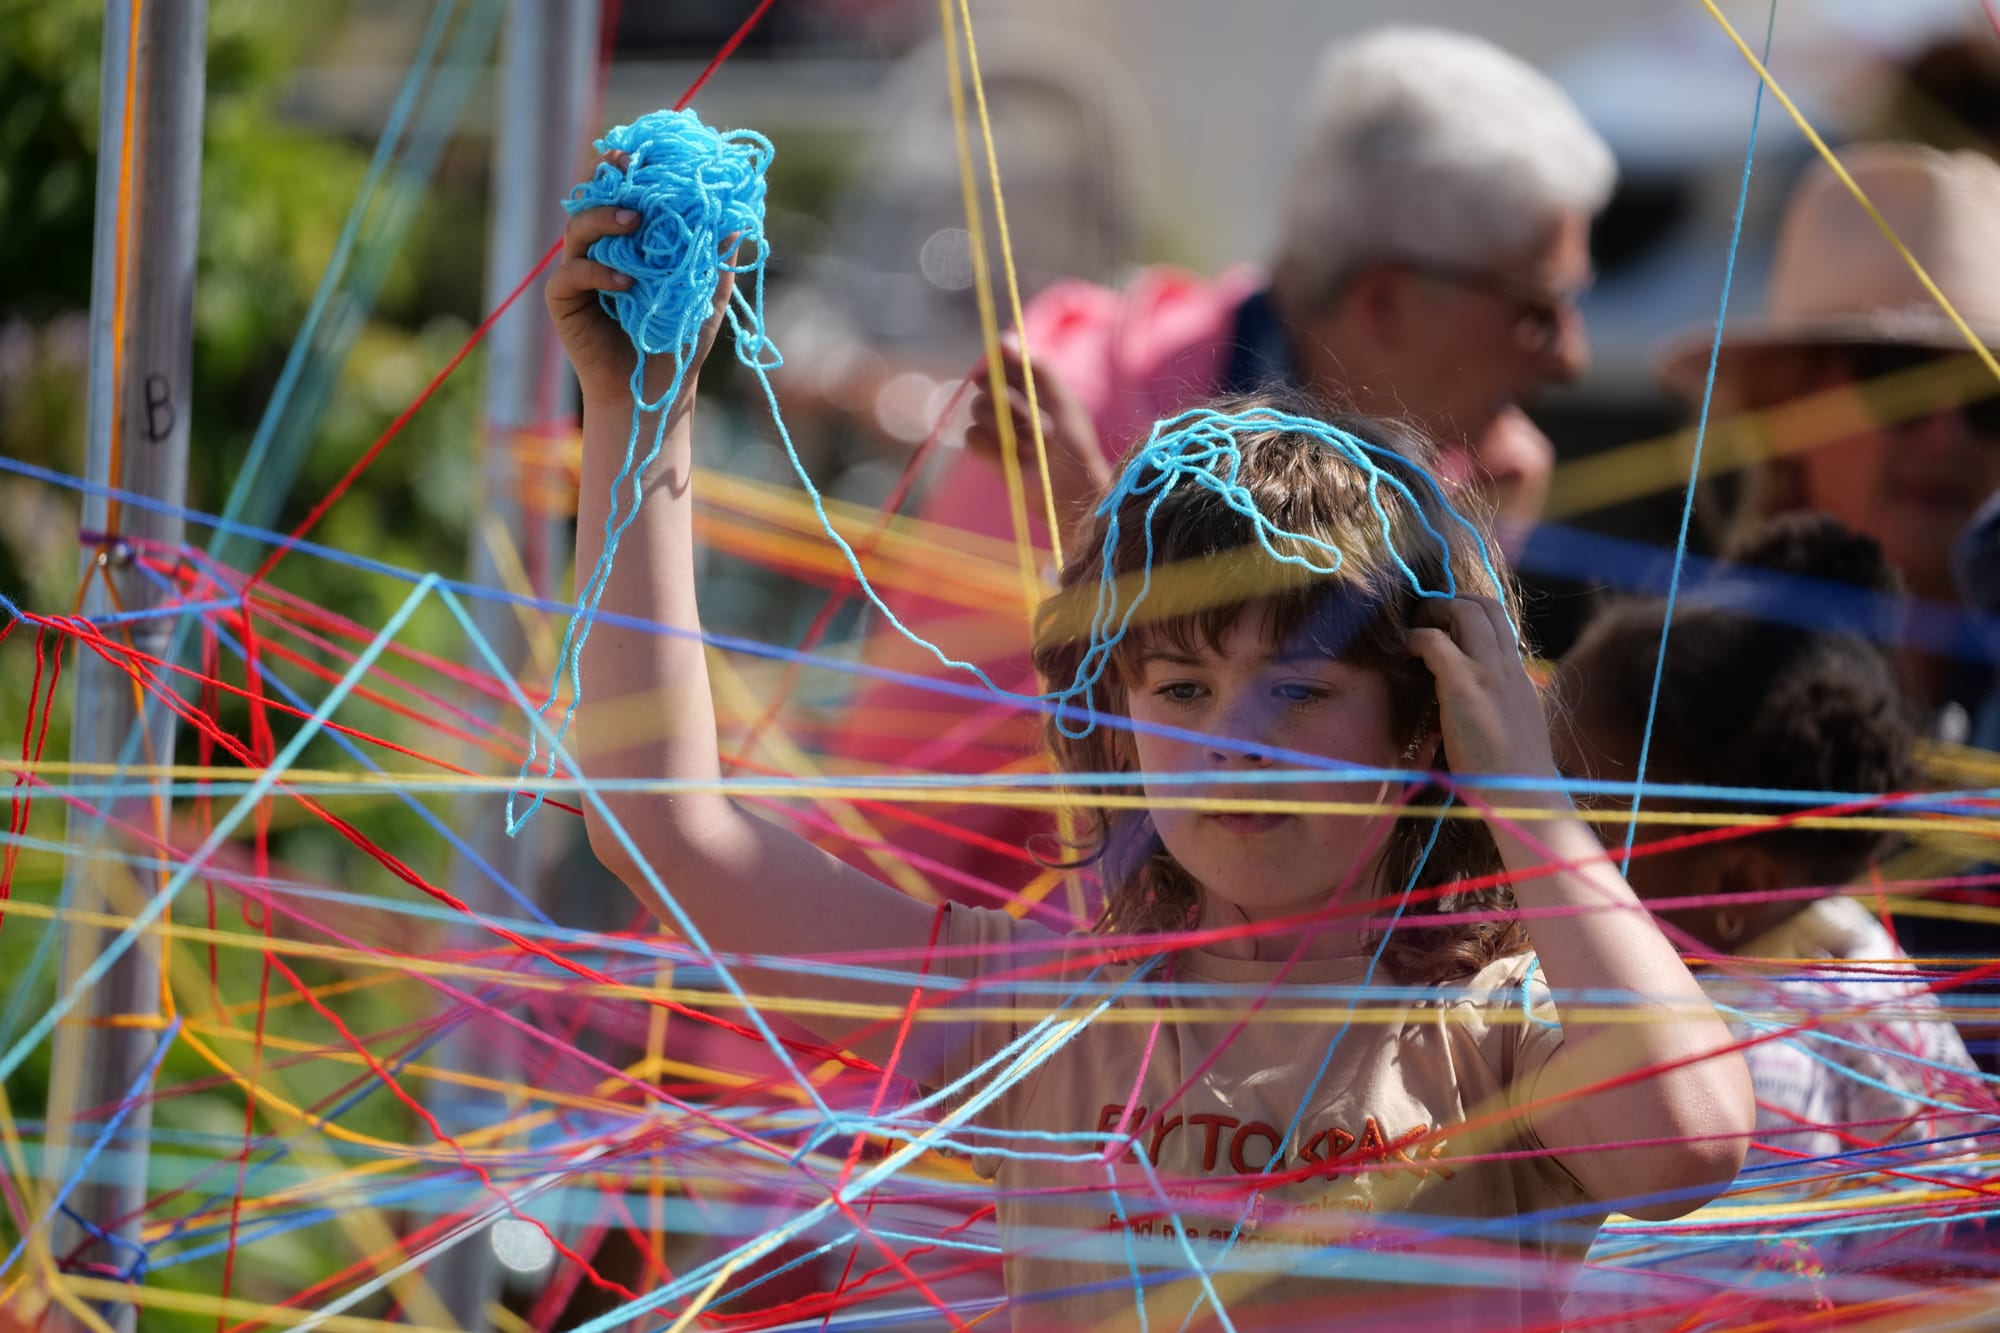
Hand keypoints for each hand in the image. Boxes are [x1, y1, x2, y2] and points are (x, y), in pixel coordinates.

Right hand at [546, 150, 736, 409]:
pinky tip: (625, 281)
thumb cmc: (680, 338)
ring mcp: (577, 272)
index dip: (628, 168)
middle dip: (608, 179)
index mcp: (627, 239)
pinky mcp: (563, 301)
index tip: (646, 152)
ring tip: (633, 220)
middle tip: (629, 168)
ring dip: (603, 219)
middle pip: (591, 199)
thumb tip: (737, 220)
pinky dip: (597, 274)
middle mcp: (598, 249)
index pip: (621, 192)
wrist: (657, 388)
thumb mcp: (706, 292)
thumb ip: (716, 257)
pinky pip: (571, 276)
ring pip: (577, 231)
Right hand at [965, 338, 1109, 519]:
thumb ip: (1038, 369)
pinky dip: (991, 448)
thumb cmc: (1075, 445)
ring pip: (977, 409)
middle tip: (1033, 419)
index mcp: (1031, 384)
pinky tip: (1012, 460)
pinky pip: (971, 437)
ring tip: (1031, 446)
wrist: (1070, 490)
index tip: (1011, 375)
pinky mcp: (986, 451)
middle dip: (1007, 401)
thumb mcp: (1062, 401)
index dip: (1001, 364)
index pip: (1002, 360)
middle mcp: (1010, 401)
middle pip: (984, 382)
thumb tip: (1004, 338)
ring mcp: (996, 426)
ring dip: (1005, 428)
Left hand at [1406, 595, 1558, 788]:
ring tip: (1414, 628)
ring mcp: (1489, 671)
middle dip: (1452, 602)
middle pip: (1486, 606)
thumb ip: (1495, 711)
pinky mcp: (1465, 683)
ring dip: (1435, 612)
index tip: (1447, 628)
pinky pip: (1435, 641)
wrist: (1524, 795)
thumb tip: (1466, 713)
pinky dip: (1415, 638)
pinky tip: (1404, 652)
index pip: (1500, 626)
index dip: (1472, 616)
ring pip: (1466, 611)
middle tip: (1427, 620)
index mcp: (1519, 678)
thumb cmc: (1514, 778)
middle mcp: (1509, 666)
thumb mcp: (1511, 732)